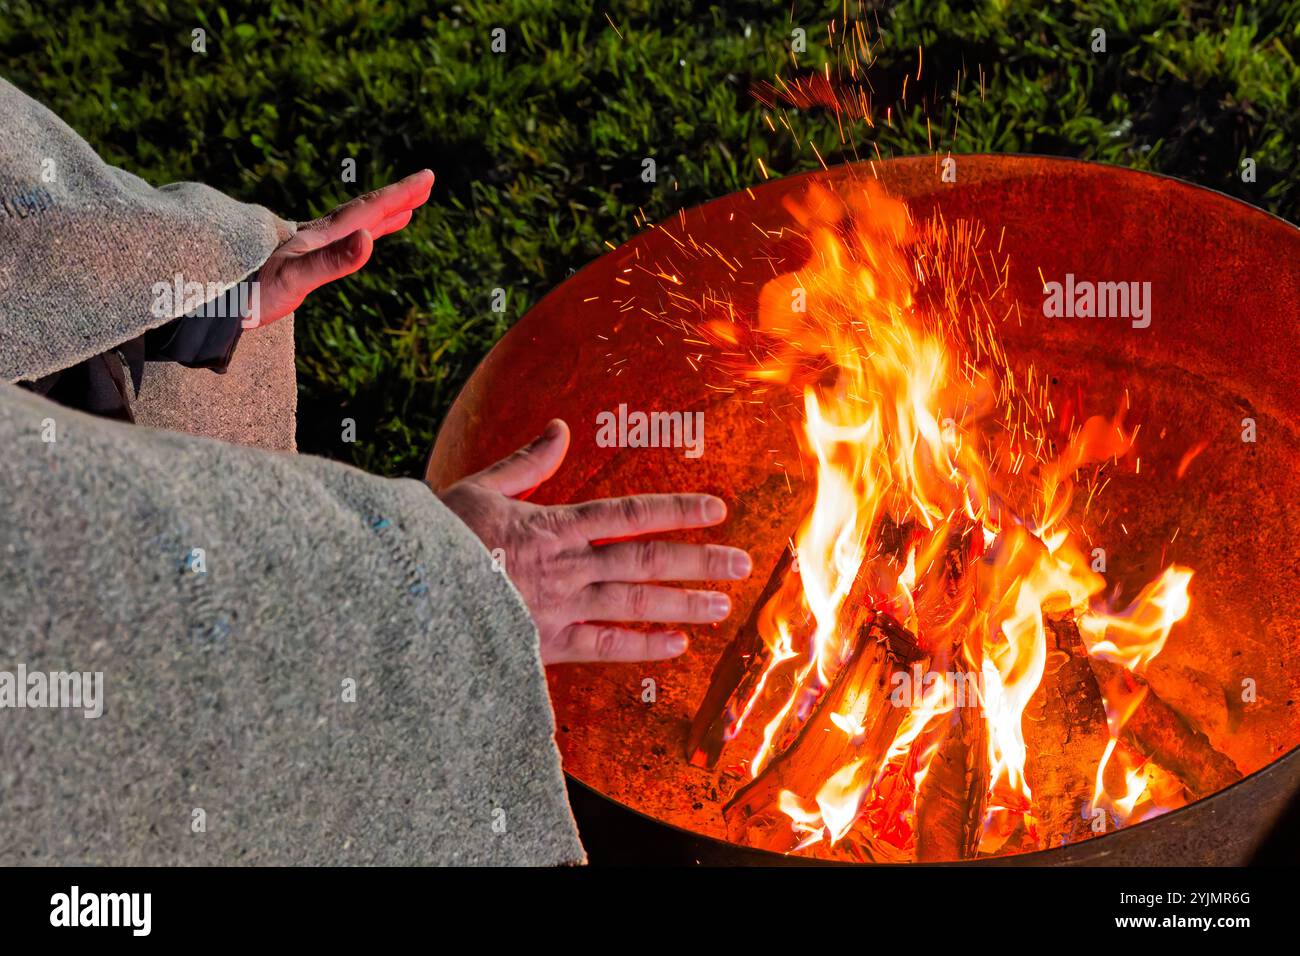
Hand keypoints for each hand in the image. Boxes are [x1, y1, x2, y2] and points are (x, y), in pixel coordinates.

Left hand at [245, 169, 435, 328]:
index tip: (427, 178)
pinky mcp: (289, 264)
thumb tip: (369, 239)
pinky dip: (353, 239)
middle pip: (361, 212)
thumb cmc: (248, 293)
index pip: (367, 210)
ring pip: (349, 226)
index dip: (398, 194)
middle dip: (395, 199)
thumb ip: (332, 261)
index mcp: (318, 237)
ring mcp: (300, 249)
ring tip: (402, 212)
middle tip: (425, 184)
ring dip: (378, 217)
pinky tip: (351, 243)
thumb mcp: (294, 279)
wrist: (206, 300)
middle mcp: (312, 237)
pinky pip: (334, 244)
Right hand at [435, 420, 752, 663]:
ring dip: (683, 603)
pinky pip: (603, 647)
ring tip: (723, 606)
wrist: (407, 591)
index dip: (678, 510)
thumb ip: (528, 462)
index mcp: (555, 525)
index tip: (717, 508)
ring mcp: (561, 607)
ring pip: (635, 603)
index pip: (631, 513)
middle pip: (647, 560)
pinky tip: (676, 646)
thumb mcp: (481, 487)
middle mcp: (568, 565)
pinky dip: (641, 646)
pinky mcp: (546, 644)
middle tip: (742, 563)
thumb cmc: (439, 537)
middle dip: (700, 560)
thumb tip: (561, 429)